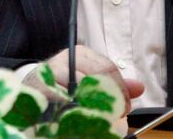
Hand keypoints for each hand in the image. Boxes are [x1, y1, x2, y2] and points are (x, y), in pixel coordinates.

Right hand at [23, 46, 143, 115]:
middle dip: (104, 101)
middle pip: (92, 80)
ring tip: (89, 117)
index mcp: (81, 54)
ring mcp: (48, 74)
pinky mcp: (36, 89)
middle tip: (110, 117)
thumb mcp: (93, 79)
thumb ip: (115, 85)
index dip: (119, 91)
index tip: (124, 107)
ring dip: (86, 109)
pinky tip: (72, 118)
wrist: (34, 87)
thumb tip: (139, 87)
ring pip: (76, 93)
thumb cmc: (68, 84)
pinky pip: (58, 103)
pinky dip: (68, 113)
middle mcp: (63, 60)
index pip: (106, 69)